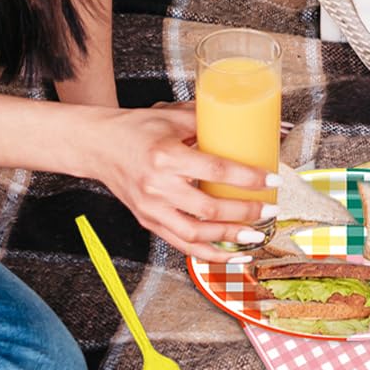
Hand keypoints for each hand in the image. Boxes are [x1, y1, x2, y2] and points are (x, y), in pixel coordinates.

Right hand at [75, 104, 273, 260]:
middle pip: (208, 209)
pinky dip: (208, 253)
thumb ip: (210, 121)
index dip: (248, 179)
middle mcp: (157, 187)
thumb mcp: (173, 115)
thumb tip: (253, 125)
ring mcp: (151, 209)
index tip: (273, 181)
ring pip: (195, 234)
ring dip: (229, 239)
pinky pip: (181, 244)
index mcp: (166, 156)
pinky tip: (231, 253)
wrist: (96, 146)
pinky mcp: (148, 221)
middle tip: (271, 209)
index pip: (216, 171)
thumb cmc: (136, 128)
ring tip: (257, 236)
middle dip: (245, 213)